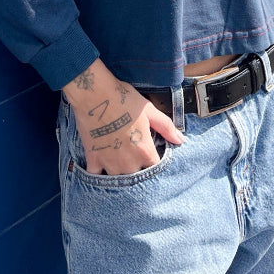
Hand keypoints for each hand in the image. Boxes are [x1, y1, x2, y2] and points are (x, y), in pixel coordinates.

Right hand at [63, 59, 184, 175]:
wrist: (94, 94)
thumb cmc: (124, 99)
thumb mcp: (149, 110)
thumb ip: (166, 127)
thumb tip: (180, 140)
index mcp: (144, 151)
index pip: (155, 169)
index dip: (154, 163)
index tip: (150, 155)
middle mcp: (128, 163)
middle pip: (136, 176)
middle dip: (137, 168)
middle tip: (132, 154)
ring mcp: (109, 163)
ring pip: (117, 178)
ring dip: (119, 172)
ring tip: (118, 160)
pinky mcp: (93, 159)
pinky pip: (96, 176)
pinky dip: (98, 173)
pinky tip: (100, 164)